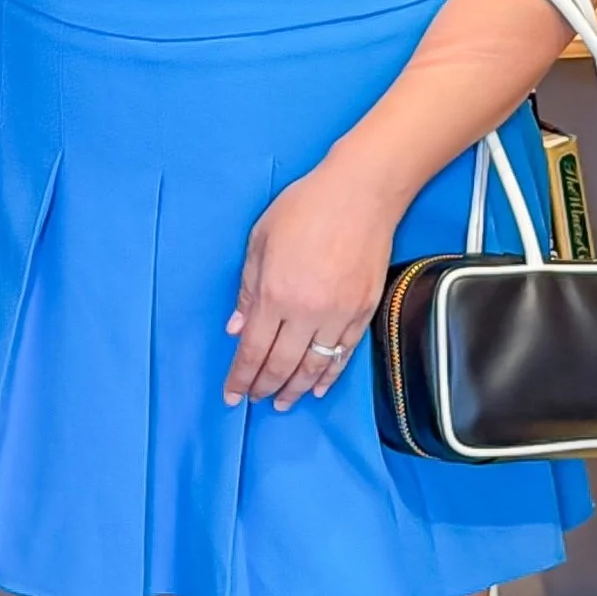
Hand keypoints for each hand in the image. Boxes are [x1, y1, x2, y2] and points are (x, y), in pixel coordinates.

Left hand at [224, 151, 404, 410]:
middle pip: (282, 364)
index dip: (241, 377)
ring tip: (284, 402)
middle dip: (265, 387)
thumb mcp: (260, 241)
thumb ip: (248, 289)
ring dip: (297, 389)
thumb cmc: (305, 208)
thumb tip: (236, 328)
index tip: (232, 396)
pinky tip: (319, 387)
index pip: (253, 348)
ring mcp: (339, 314)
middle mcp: (307, 311)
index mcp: (275, 293)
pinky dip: (330, 374)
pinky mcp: (364, 311)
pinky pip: (343, 354)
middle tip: (255, 401)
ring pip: (314, 366)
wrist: (361, 193)